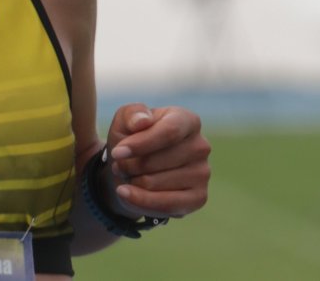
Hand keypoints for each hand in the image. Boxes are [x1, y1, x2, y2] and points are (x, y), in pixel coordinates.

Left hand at [104, 103, 210, 218]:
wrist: (133, 169)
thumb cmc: (132, 139)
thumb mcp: (124, 120)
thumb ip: (132, 114)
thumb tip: (143, 121)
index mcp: (187, 120)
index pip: (170, 132)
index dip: (140, 144)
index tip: (117, 152)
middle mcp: (201, 146)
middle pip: (158, 161)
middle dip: (130, 165)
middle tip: (120, 164)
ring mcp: (202, 173)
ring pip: (155, 183)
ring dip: (132, 182)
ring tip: (127, 175)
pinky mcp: (199, 197)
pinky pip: (166, 205)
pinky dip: (140, 201)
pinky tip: (126, 193)